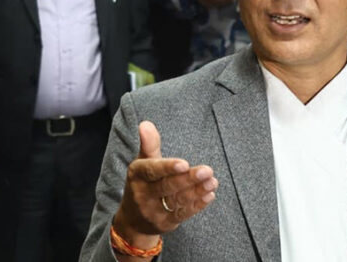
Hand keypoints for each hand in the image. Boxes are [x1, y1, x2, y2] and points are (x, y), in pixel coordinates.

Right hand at [112, 121, 217, 251]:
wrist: (133, 219)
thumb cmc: (144, 182)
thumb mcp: (143, 163)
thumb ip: (149, 144)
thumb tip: (145, 123)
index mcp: (137, 175)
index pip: (152, 171)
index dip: (168, 167)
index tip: (185, 163)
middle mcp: (142, 195)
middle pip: (167, 187)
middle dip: (188, 179)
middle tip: (207, 170)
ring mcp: (153, 211)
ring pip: (177, 201)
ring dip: (197, 191)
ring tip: (212, 181)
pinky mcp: (165, 223)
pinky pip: (182, 214)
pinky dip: (197, 205)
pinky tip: (210, 194)